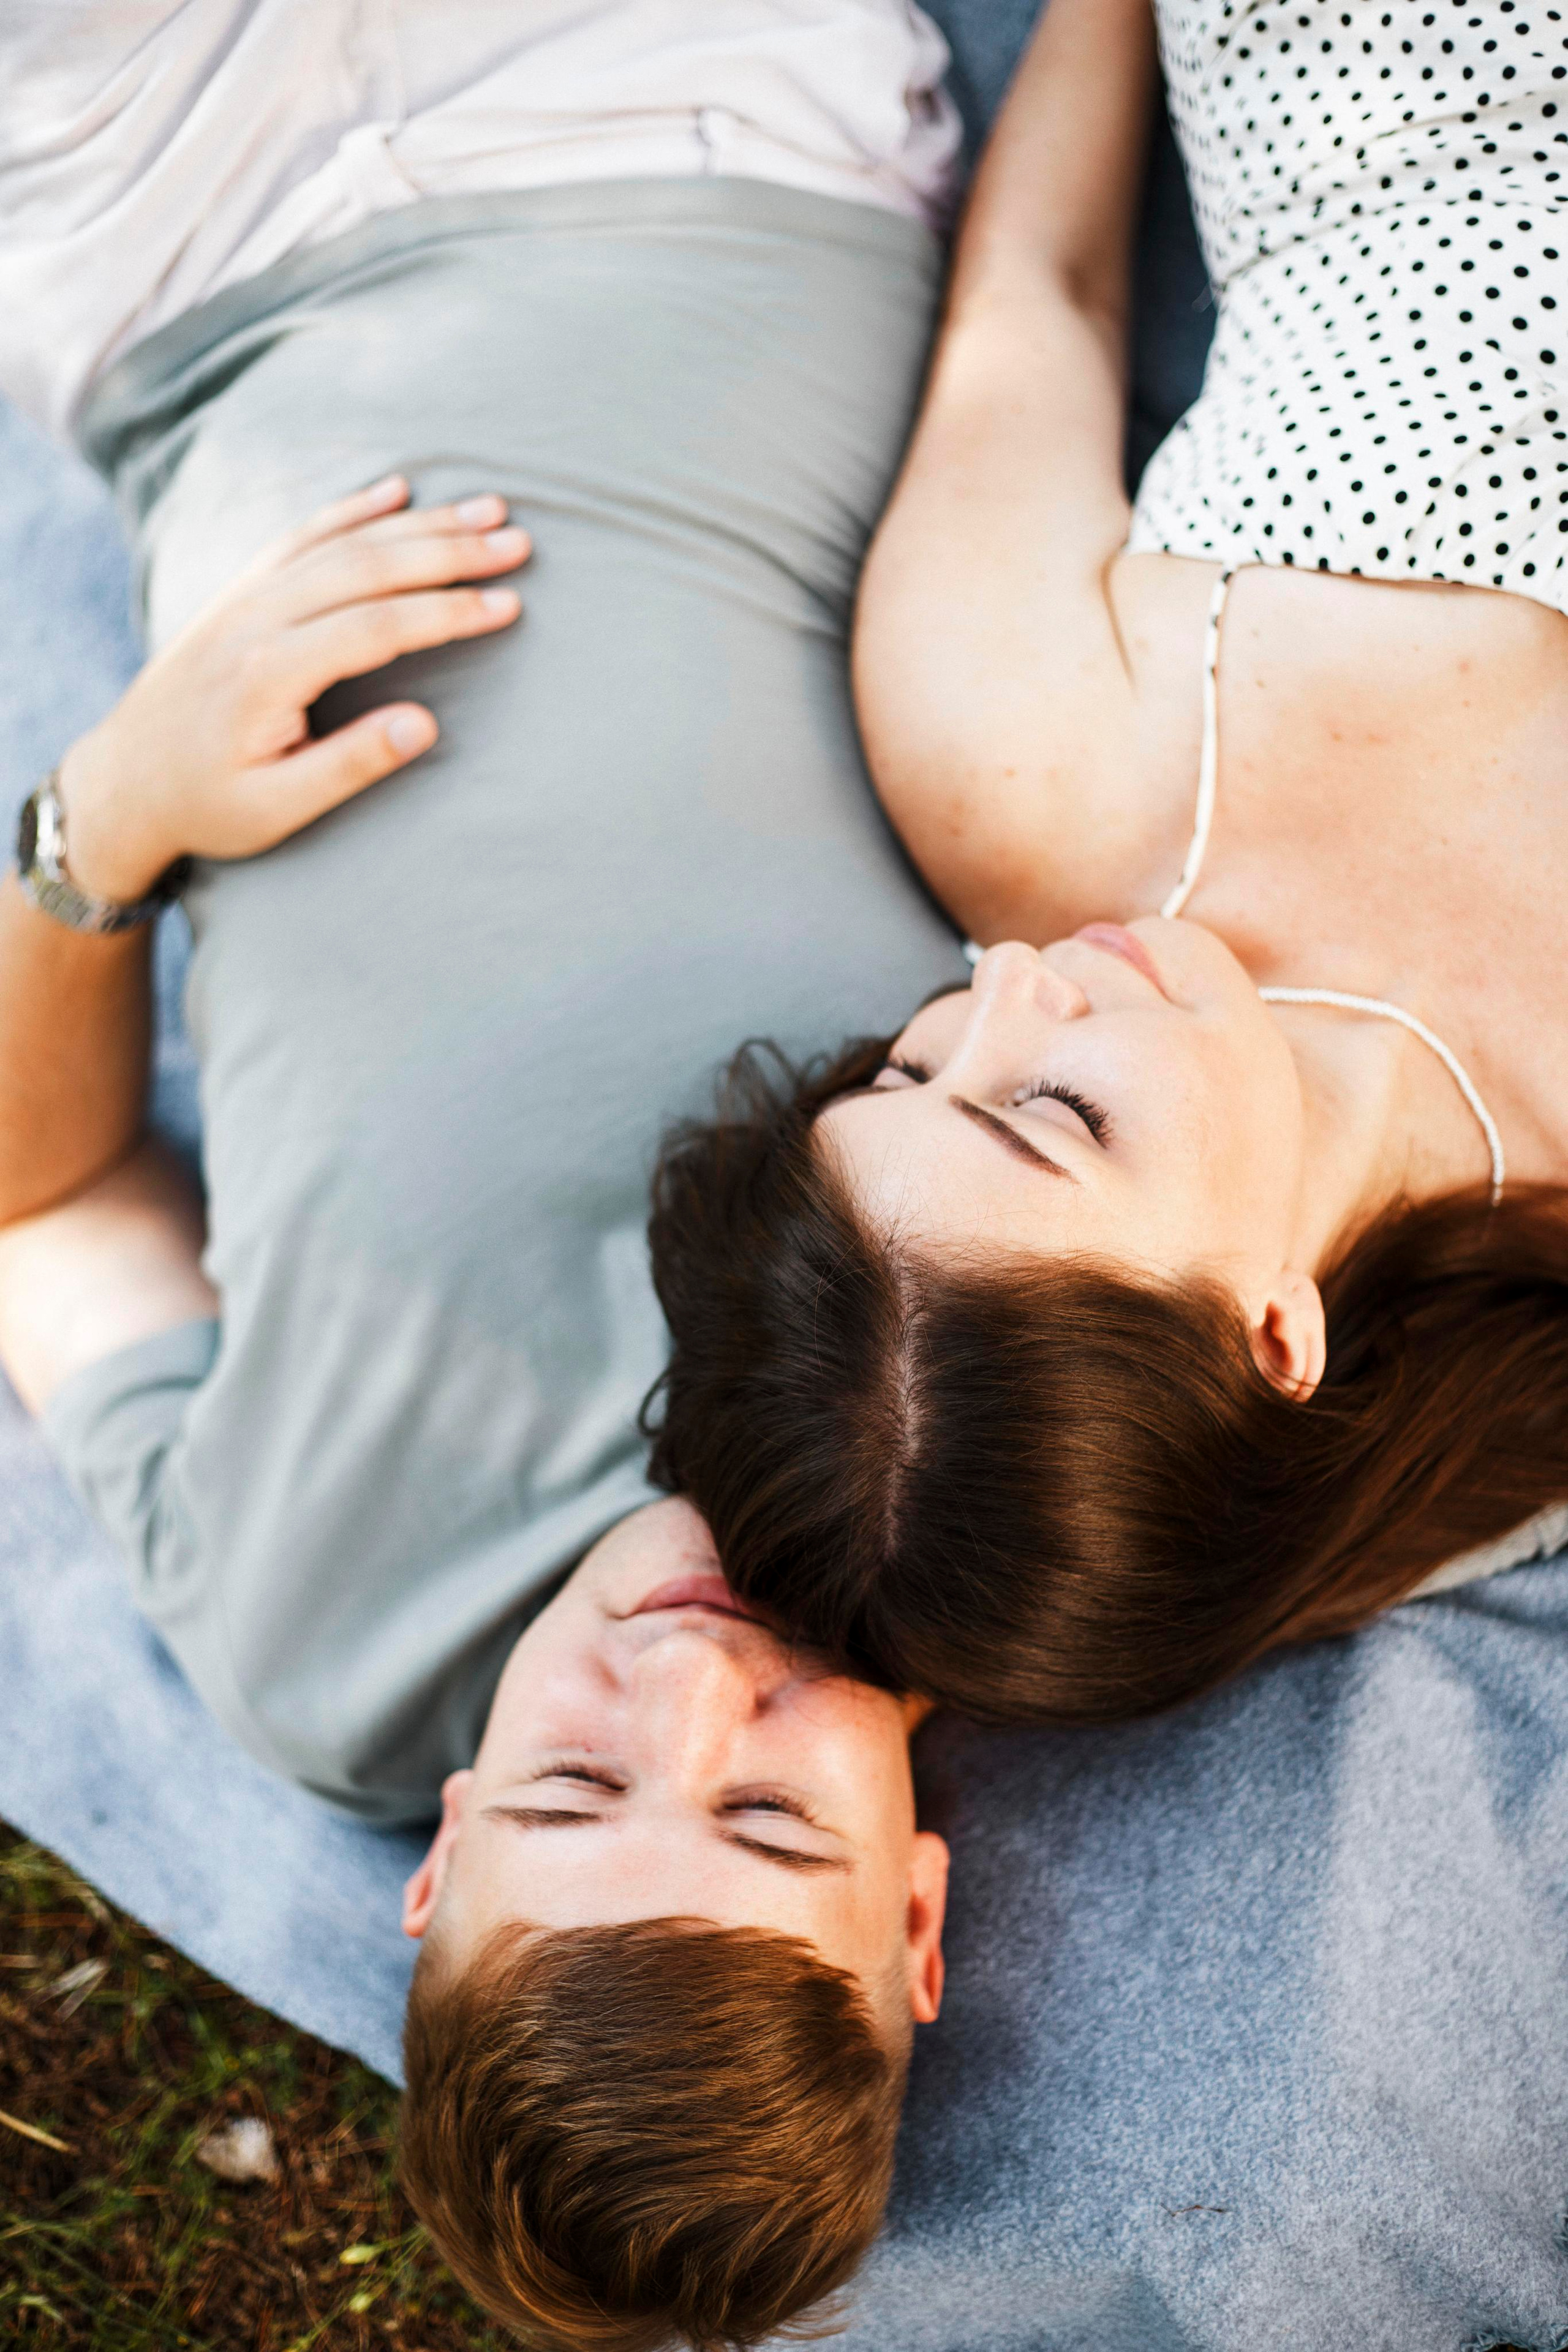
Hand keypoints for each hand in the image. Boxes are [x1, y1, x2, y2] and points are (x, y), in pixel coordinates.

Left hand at [57, 476, 527, 903]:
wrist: (124, 781)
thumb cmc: (206, 805)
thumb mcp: (275, 809)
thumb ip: (350, 767)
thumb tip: (425, 725)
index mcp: (269, 674)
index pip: (378, 627)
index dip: (448, 613)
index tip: (508, 605)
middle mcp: (257, 620)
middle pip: (367, 567)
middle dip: (450, 551)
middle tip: (518, 542)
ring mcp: (246, 597)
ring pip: (342, 542)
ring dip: (419, 524)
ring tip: (487, 510)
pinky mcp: (241, 591)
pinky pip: (304, 534)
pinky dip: (354, 509)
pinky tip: (399, 492)